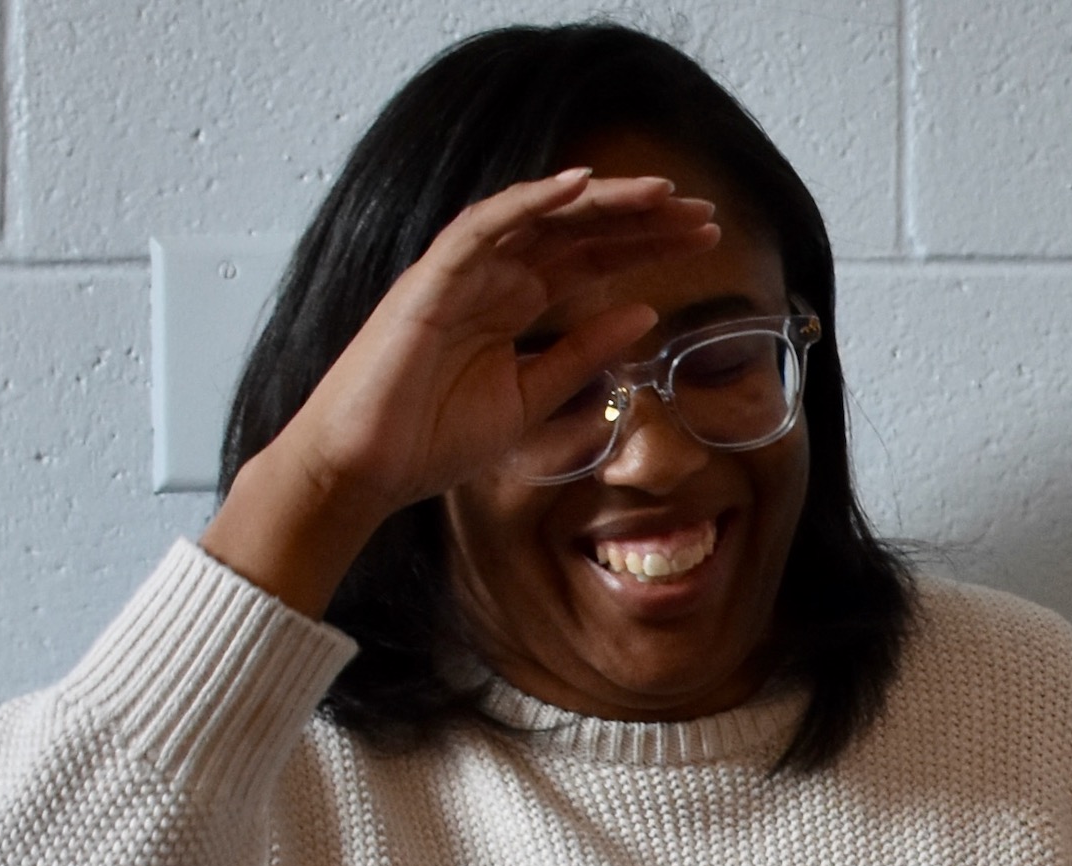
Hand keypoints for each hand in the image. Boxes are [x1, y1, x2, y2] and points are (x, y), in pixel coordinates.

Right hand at [199, 166, 722, 615]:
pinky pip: (484, 226)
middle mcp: (491, 276)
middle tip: (702, 212)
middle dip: (641, 217)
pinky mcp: (432, 280)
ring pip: (540, 216)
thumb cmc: (432, 438)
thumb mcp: (531, 399)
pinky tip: (578, 189)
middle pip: (577, 230)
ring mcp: (461, 273)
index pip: (592, 259)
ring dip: (600, 200)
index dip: (648, 244)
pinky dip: (530, 203)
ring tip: (659, 193)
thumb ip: (583, 355)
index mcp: (515, 303)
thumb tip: (643, 314)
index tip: (706, 240)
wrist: (365, 470)